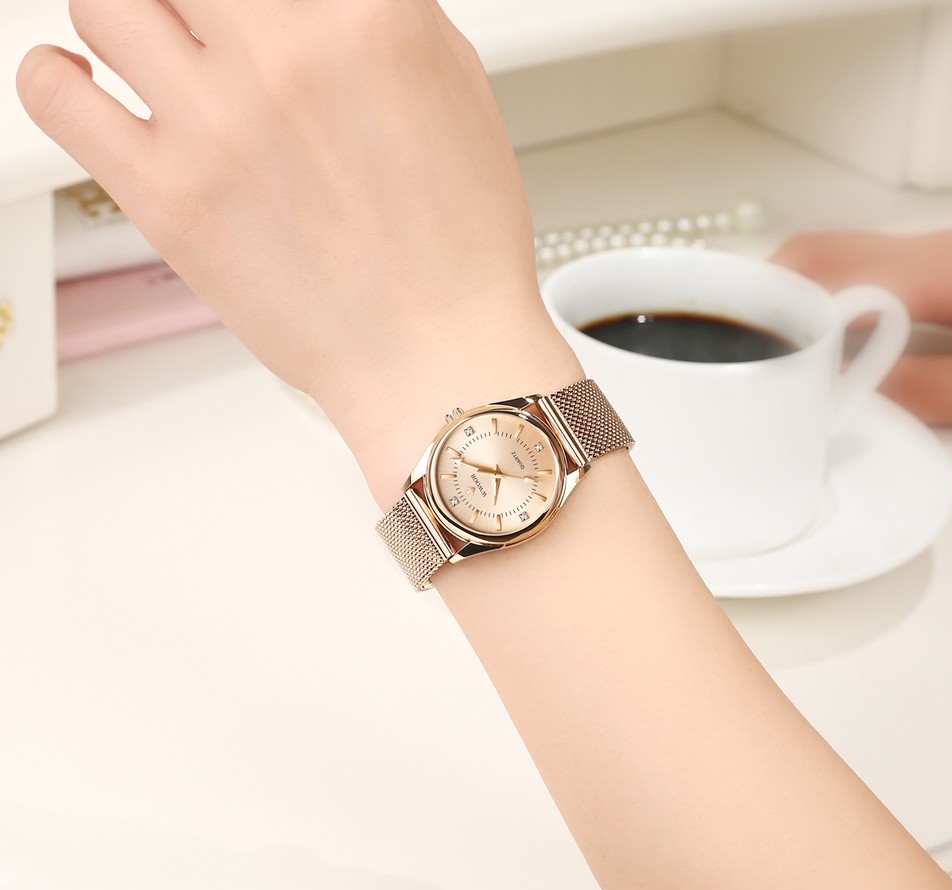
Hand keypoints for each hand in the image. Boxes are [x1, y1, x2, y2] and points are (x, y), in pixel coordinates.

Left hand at [17, 0, 579, 497]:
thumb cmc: (458, 251)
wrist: (435, 354)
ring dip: (130, 24)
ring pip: (103, 3)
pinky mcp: (167, 198)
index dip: (266, 2)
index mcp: (368, 15)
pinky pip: (54, 96)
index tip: (257, 19)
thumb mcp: (460, 94)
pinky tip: (90, 88)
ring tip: (160, 61)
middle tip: (214, 35)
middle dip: (201, 8)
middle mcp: (285, 57)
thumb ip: (388, 14)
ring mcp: (217, 126)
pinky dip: (55, 79)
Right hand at [773, 230, 951, 431]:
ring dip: (796, 293)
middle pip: (826, 249)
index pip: (838, 280)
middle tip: (740, 340)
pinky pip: (864, 273)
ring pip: (840, 257)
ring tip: (768, 343)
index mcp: (949, 267)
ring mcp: (941, 256)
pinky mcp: (945, 273)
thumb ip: (917, 390)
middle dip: (771, 291)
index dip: (788, 316)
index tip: (761, 355)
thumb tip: (842, 390)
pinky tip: (816, 335)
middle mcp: (939, 249)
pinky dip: (824, 297)